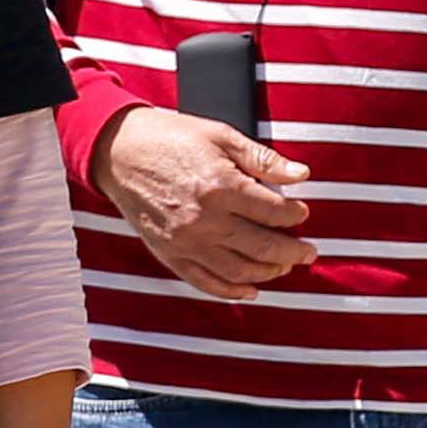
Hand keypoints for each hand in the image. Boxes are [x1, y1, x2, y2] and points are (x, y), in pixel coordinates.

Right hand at [96, 106, 316, 299]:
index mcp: (221, 187)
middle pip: (265, 247)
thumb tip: (301, 175)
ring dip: (269, 272)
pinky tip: (250, 289)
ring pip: (240, 272)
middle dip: (294, 251)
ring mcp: (186, 242)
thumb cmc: (169, 139)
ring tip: (283, 266)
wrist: (117, 153)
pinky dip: (232, 291)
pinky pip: (206, 282)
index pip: (275, 212)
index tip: (301, 213)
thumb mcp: (221, 136)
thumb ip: (264, 159)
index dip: (296, 215)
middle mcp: (205, 220)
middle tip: (309, 251)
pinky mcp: (169, 254)